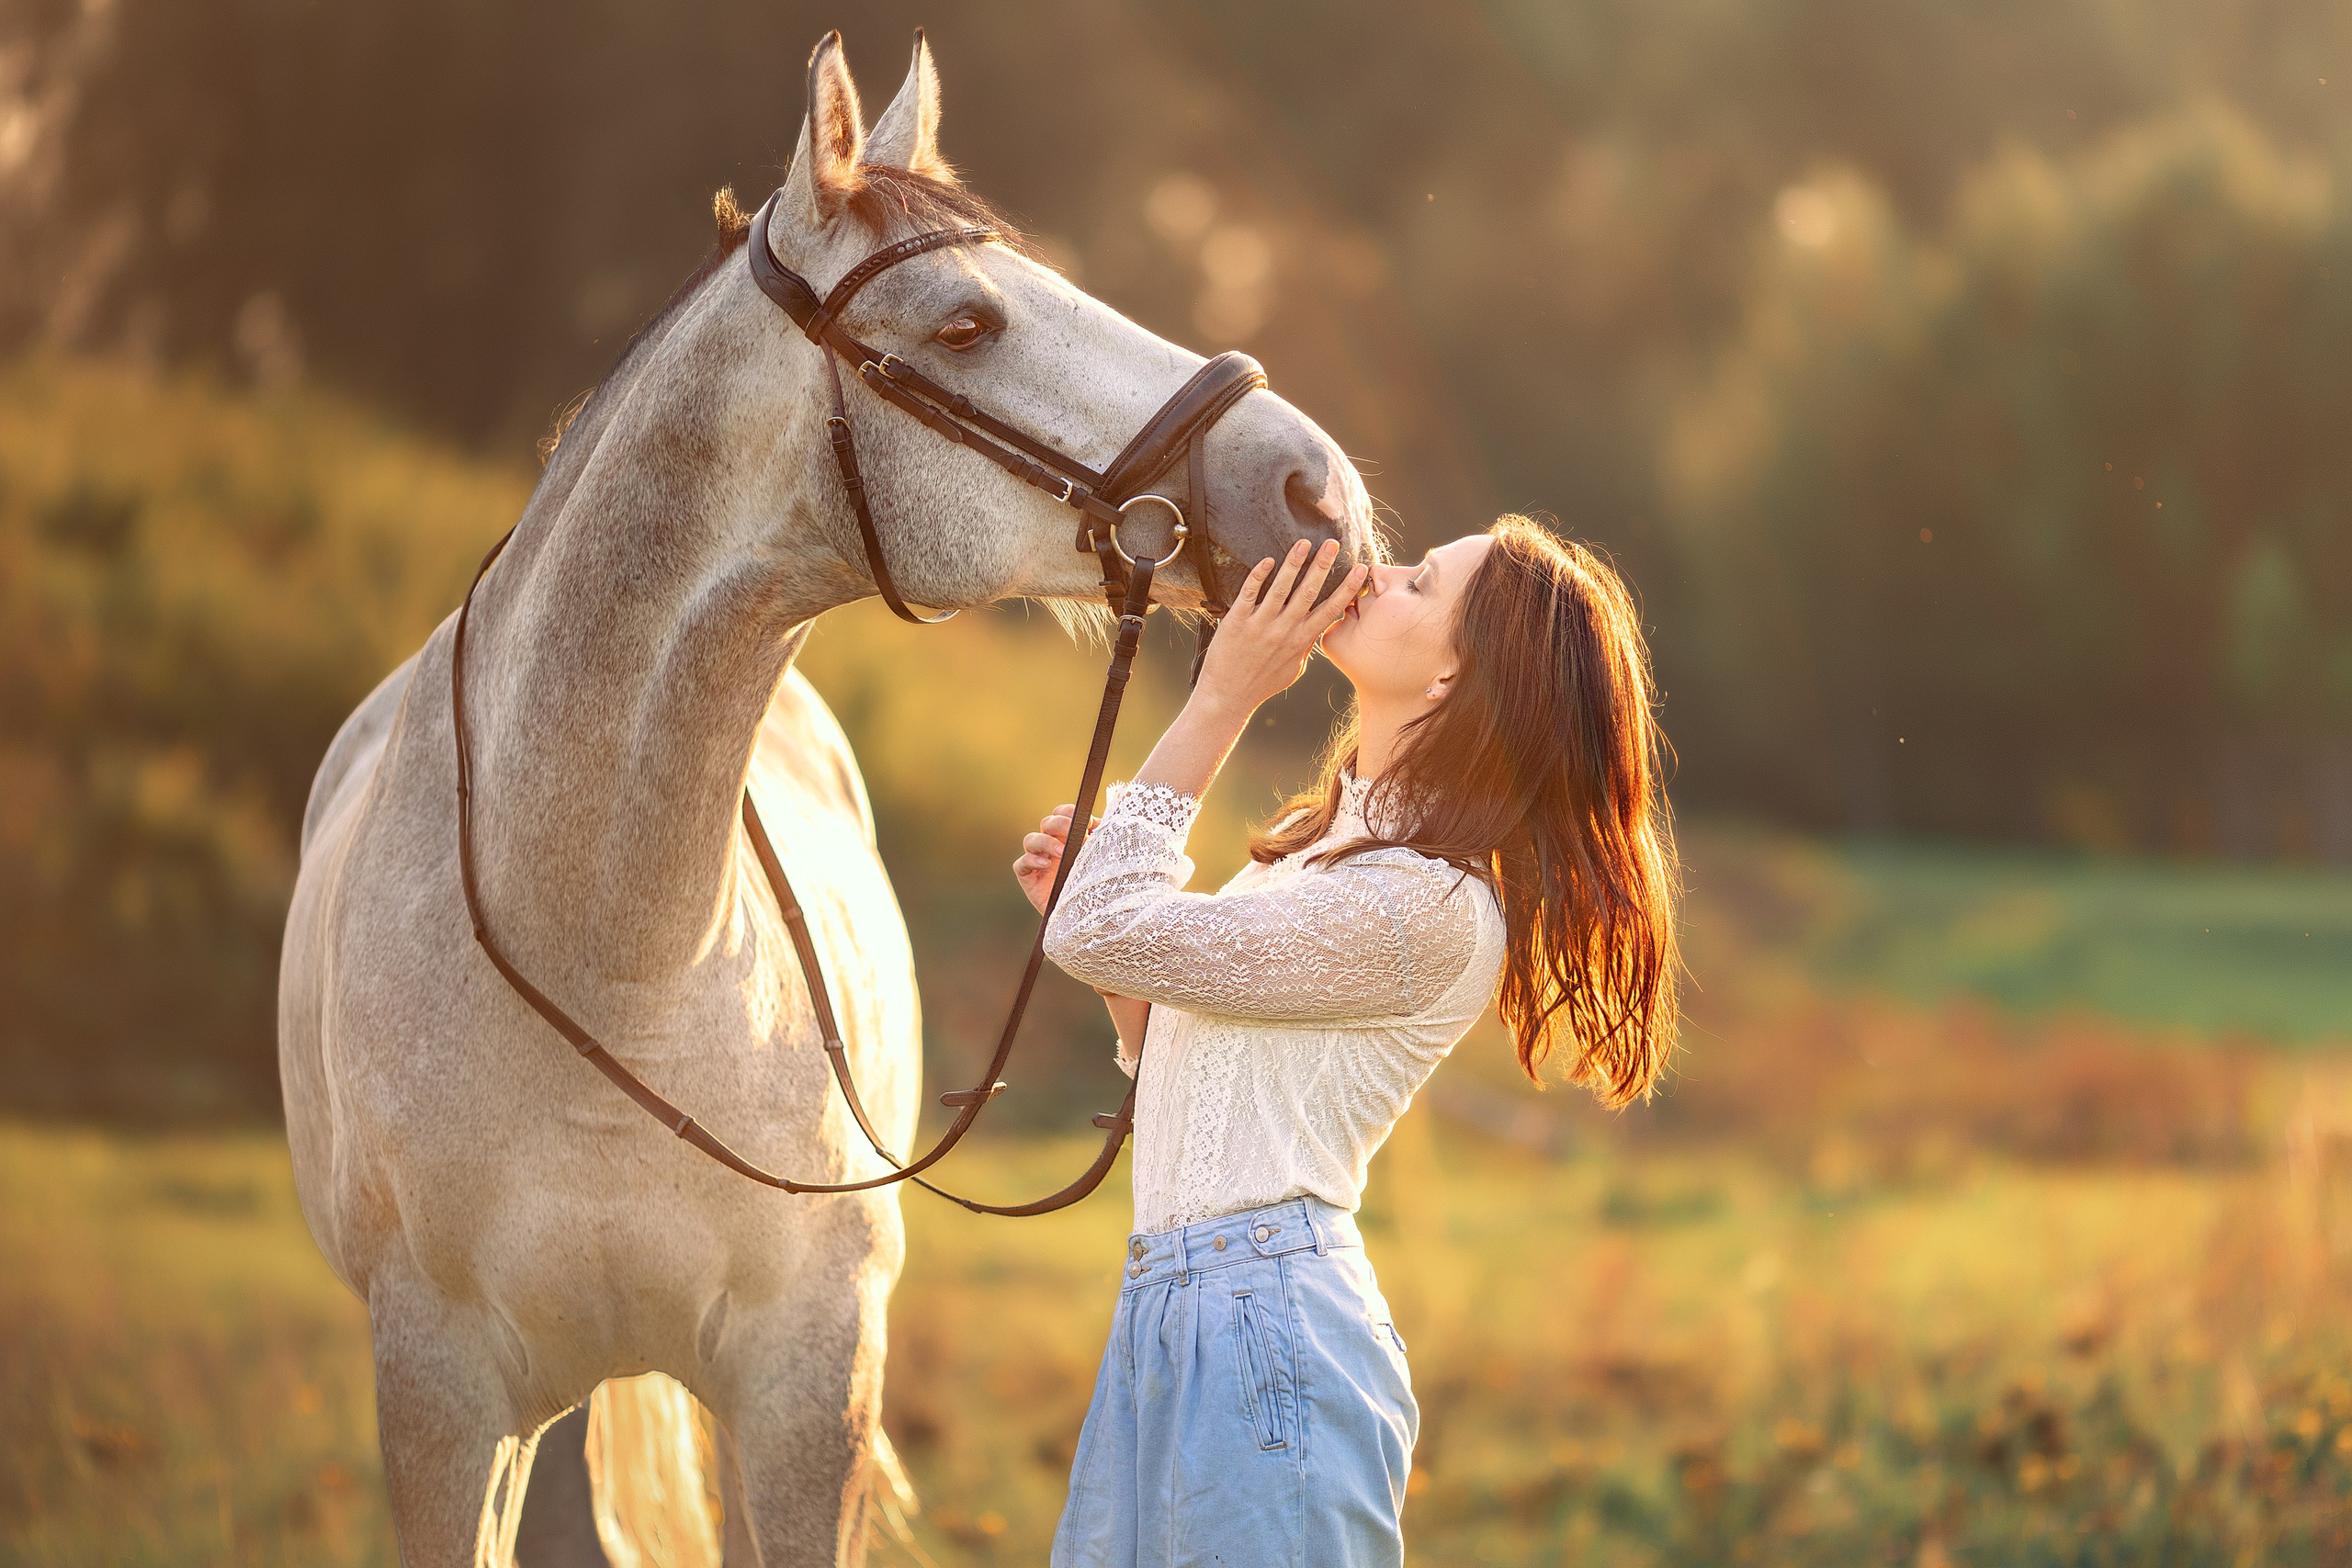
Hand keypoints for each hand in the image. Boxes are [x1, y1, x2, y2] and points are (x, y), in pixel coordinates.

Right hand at [1012, 804, 1098, 914]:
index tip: (1087, 821)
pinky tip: (1046, 865)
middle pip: (1046, 823)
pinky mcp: (1027, 878)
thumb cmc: (1093, 887)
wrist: (1085, 917)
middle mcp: (1050, 846)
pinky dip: (1031, 860)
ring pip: (1030, 839)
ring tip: (1062, 852)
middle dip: (1060, 824)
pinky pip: (1021, 864)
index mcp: (1067, 837)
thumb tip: (1100, 823)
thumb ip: (1100, 841)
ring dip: (1046, 842)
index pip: (1061, 814)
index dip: (1069, 812)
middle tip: (1075, 832)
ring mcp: (1037, 861)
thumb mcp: (1100, 861)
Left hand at [1194, 539, 1367, 719]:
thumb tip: (1318, 630)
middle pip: (1309, 592)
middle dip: (1323, 565)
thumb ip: (1306, 647)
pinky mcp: (1237, 622)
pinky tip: (1268, 560)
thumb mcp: (1293, 669)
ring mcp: (1260, 625)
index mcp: (1300, 641)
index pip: (1330, 610)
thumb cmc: (1262, 684)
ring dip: (1293, 563)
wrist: (1227, 696)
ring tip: (1303, 543)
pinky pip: (1249, 594)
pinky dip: (1259, 576)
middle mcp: (1283, 631)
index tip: (1360, 570)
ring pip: (1281, 588)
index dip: (1347, 589)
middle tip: (1333, 542)